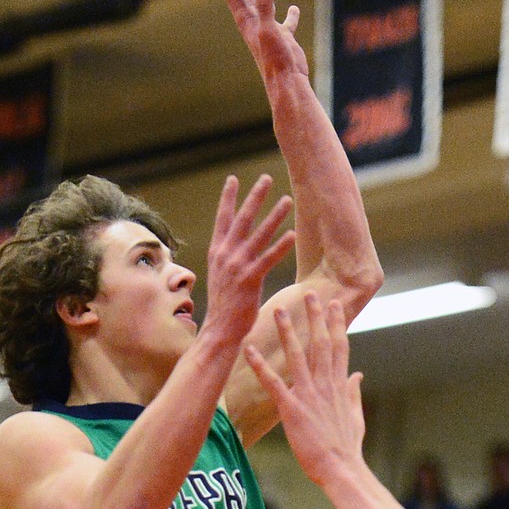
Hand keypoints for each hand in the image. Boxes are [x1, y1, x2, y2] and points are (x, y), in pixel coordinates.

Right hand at [203, 173, 294, 349]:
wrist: (218, 330)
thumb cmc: (224, 307)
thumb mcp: (221, 278)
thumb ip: (227, 261)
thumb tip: (234, 252)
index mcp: (217, 253)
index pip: (223, 219)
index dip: (228, 198)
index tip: (233, 179)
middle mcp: (225, 255)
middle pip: (243, 219)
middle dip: (255, 197)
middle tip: (266, 178)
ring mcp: (237, 267)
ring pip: (259, 235)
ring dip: (274, 216)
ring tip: (287, 199)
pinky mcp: (250, 280)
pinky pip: (268, 259)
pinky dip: (280, 246)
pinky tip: (292, 235)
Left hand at [214, 0, 308, 89]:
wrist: (287, 83)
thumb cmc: (275, 59)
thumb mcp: (269, 29)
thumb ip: (264, 6)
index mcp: (247, 23)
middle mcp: (256, 26)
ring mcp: (269, 32)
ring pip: (263, 8)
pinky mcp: (284, 40)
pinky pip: (286, 23)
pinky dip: (290, 15)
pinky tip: (294, 8)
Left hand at [244, 292, 363, 485]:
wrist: (341, 469)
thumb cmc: (347, 447)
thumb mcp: (356, 416)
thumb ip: (354, 392)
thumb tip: (358, 375)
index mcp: (339, 385)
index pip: (340, 347)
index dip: (336, 323)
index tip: (334, 304)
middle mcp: (325, 385)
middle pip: (320, 343)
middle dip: (315, 317)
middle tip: (309, 293)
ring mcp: (309, 395)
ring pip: (297, 356)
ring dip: (287, 332)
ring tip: (277, 310)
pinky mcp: (292, 409)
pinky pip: (273, 382)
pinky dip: (260, 365)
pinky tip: (247, 350)